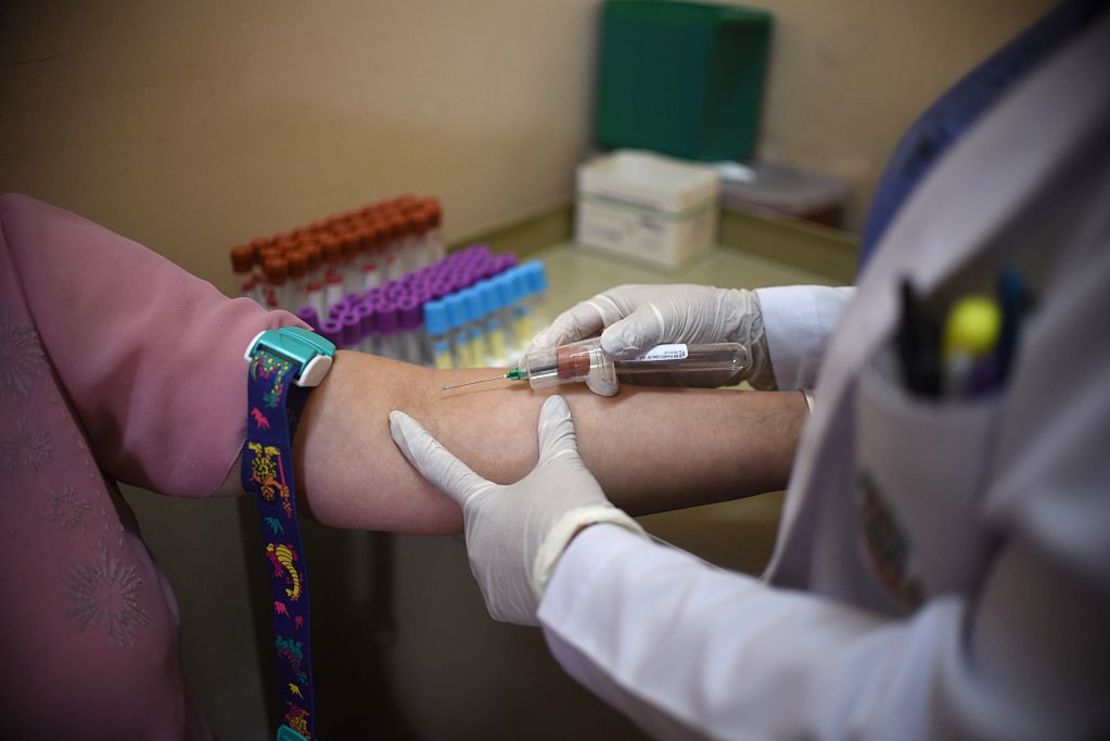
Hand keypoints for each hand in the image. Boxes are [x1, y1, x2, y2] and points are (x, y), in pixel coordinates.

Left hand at [389, 395, 644, 624]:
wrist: (584, 575)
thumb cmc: (567, 515)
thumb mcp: (565, 469)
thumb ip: (556, 437)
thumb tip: (554, 404)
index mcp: (480, 503)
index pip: (440, 465)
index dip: (416, 442)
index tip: (393, 422)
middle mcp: (473, 540)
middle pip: (481, 518)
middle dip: (503, 513)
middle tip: (537, 510)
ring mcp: (484, 575)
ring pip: (497, 553)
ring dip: (517, 547)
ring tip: (555, 543)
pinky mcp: (501, 605)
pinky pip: (510, 587)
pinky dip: (527, 579)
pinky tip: (552, 571)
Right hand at [526, 284, 774, 393]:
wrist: (739, 337)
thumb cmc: (700, 313)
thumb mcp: (668, 315)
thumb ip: (637, 330)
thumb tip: (604, 348)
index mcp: (611, 309)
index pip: (569, 324)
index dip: (548, 342)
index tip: (533, 361)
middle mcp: (609, 334)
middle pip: (571, 353)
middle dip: (558, 369)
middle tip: (544, 387)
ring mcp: (622, 361)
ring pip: (587, 377)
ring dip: (583, 387)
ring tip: (591, 394)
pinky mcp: (636, 383)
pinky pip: (610, 395)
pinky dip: (599, 403)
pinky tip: (590, 414)